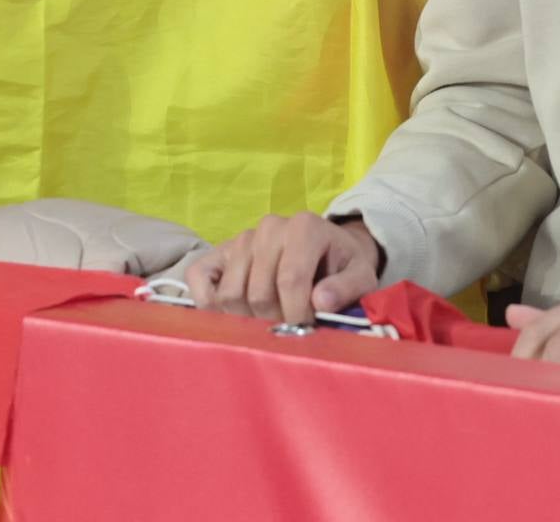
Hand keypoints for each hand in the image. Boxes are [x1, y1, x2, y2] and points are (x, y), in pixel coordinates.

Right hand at [179, 213, 382, 322]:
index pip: (290, 280)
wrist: (327, 248)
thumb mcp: (361, 276)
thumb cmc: (342, 266)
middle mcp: (268, 227)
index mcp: (304, 228)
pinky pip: (198, 278)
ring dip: (246, 321)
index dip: (297, 315)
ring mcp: (240, 239)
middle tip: (289, 331)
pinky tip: (232, 316)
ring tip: (268, 323)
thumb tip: (320, 302)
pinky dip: (209, 304)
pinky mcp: (219, 251)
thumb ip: (346, 288)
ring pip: (229, 294)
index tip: (307, 332)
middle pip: (257, 293)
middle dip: (273, 322)